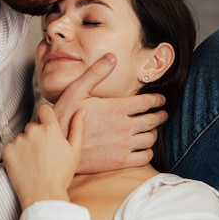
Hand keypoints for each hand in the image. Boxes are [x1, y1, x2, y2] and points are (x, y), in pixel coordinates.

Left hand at [3, 104, 83, 208]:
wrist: (43, 195)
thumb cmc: (61, 175)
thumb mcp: (75, 151)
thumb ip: (77, 128)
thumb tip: (81, 110)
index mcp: (50, 128)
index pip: (44, 110)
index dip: (46, 118)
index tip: (47, 129)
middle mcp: (33, 131)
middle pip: (33, 126)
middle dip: (37, 135)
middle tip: (43, 154)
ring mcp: (18, 140)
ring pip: (22, 137)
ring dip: (26, 145)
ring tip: (34, 162)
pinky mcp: (7, 151)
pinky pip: (11, 147)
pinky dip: (15, 154)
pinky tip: (24, 166)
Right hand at [53, 54, 166, 172]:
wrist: (56, 148)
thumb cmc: (63, 118)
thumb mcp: (76, 91)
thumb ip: (96, 73)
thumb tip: (111, 57)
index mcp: (117, 108)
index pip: (147, 102)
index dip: (157, 99)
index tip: (160, 100)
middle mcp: (124, 127)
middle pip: (153, 120)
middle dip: (160, 115)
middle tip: (162, 114)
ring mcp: (124, 145)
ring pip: (150, 139)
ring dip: (153, 133)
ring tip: (151, 130)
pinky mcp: (120, 162)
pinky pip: (144, 157)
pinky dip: (147, 152)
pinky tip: (143, 148)